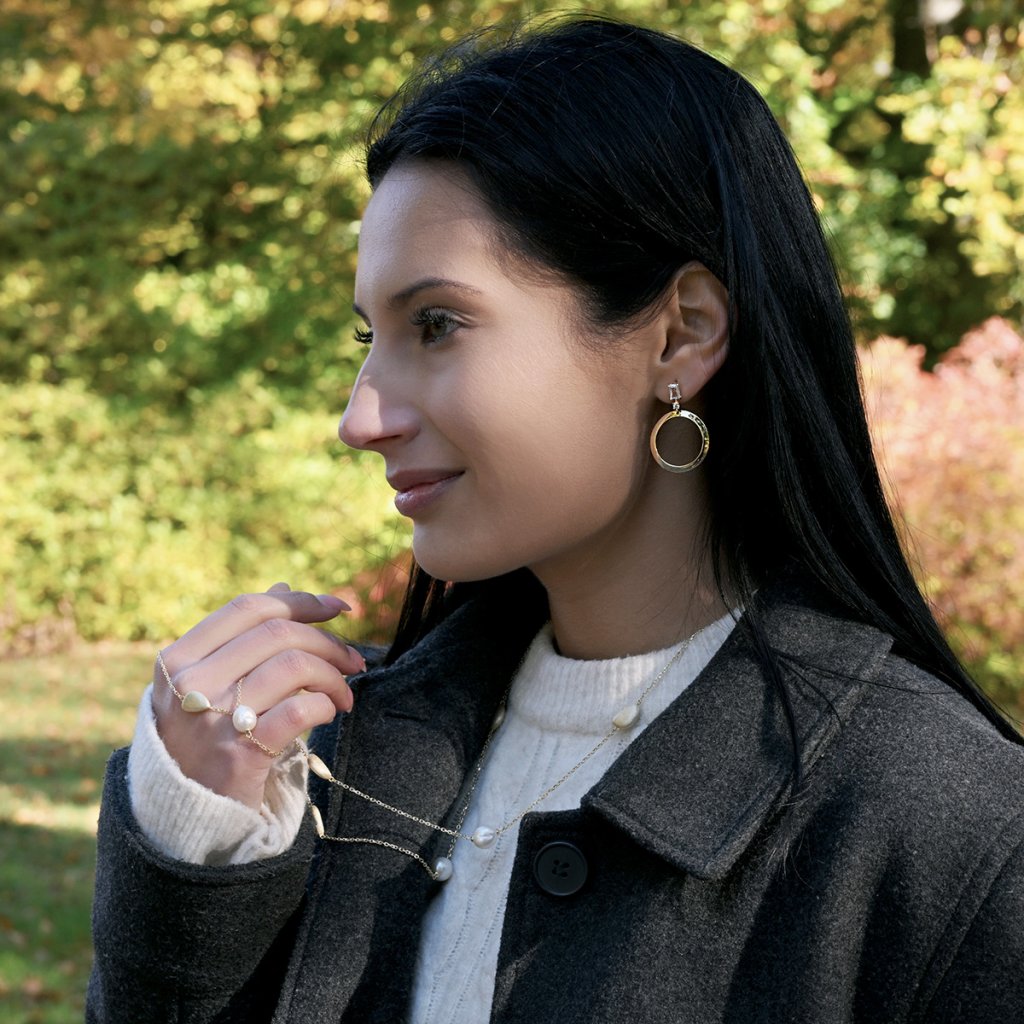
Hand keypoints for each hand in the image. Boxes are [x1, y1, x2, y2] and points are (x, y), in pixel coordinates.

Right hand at [151, 583, 362, 808]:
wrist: (184, 810)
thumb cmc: (204, 734)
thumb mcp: (206, 681)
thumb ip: (241, 636)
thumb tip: (281, 589)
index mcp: (179, 658)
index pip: (248, 608)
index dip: (300, 601)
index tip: (336, 608)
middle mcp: (190, 683)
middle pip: (278, 633)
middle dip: (328, 641)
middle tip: (353, 660)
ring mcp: (213, 717)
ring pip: (295, 666)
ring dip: (334, 675)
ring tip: (344, 692)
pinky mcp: (241, 752)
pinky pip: (301, 708)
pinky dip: (326, 703)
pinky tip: (330, 710)